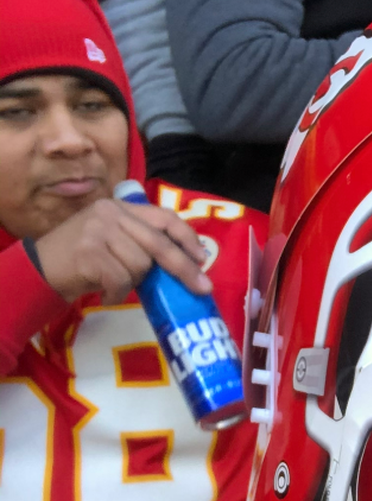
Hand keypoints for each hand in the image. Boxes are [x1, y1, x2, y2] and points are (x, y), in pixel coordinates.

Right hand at [34, 196, 213, 305]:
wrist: (40, 269)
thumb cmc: (80, 260)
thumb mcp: (110, 239)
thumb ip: (139, 240)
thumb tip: (184, 261)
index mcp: (120, 207)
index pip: (163, 217)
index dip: (187, 237)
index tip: (202, 257)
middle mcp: (110, 213)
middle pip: (159, 243)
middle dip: (183, 268)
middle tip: (202, 288)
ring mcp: (99, 231)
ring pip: (141, 265)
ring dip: (131, 283)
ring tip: (112, 283)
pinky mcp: (90, 253)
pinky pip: (121, 280)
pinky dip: (116, 294)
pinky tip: (104, 293)